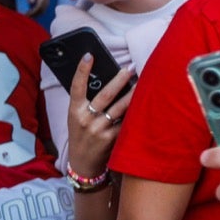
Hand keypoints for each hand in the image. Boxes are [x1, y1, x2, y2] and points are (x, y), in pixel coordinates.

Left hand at [22, 0, 49, 15]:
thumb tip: (31, 2)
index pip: (39, 7)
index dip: (32, 13)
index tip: (25, 16)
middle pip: (43, 9)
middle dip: (35, 15)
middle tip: (25, 18)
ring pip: (44, 8)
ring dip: (37, 13)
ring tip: (28, 15)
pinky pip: (44, 4)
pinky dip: (39, 9)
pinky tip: (32, 9)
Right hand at [66, 56, 134, 178]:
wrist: (83, 163)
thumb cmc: (82, 135)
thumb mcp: (77, 118)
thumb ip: (86, 102)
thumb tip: (105, 79)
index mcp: (74, 111)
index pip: (76, 87)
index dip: (82, 70)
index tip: (89, 55)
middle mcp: (85, 119)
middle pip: (105, 95)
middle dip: (119, 80)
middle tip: (130, 67)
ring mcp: (98, 130)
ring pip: (120, 108)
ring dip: (133, 94)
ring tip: (143, 82)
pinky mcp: (111, 139)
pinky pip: (126, 122)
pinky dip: (135, 113)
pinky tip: (145, 104)